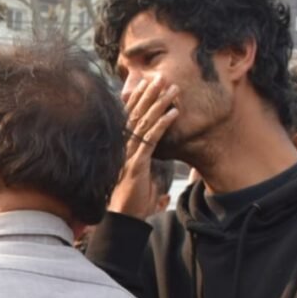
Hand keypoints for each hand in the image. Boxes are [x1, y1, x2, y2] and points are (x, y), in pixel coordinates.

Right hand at [109, 76, 178, 218]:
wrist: (123, 220)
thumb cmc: (131, 205)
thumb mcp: (143, 190)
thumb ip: (153, 185)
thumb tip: (166, 194)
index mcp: (122, 149)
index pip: (128, 119)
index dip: (136, 101)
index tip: (144, 84)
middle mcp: (123, 148)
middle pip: (136, 116)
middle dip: (148, 95)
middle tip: (160, 78)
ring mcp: (129, 155)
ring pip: (144, 123)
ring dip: (159, 105)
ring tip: (172, 90)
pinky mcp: (137, 163)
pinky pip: (151, 139)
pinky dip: (162, 125)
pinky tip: (173, 113)